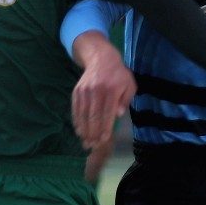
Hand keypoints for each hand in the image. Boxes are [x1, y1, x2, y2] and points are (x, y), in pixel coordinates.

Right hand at [71, 33, 134, 148]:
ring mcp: (85, 91)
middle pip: (93, 116)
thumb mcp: (129, 85)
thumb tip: (118, 115)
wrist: (101, 59)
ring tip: (86, 142)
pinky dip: (77, 121)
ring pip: (83, 114)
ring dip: (84, 130)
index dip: (105, 128)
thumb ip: (125, 100)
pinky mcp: (77, 91)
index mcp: (111, 90)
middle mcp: (96, 91)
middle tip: (93, 146)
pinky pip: (76, 109)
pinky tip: (79, 131)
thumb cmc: (119, 75)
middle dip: (93, 133)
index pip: (107, 113)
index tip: (103, 140)